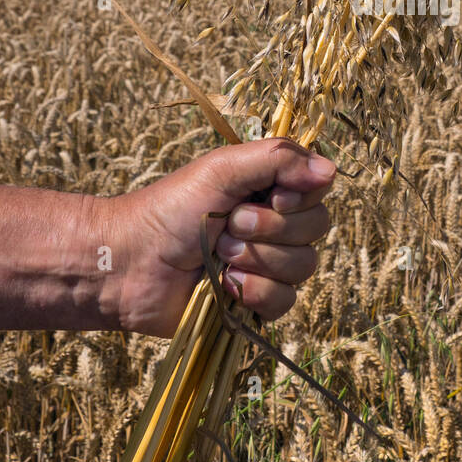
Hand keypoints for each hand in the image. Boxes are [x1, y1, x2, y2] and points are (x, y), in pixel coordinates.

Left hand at [103, 139, 336, 336]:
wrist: (130, 263)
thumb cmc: (170, 209)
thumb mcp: (222, 169)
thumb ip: (277, 159)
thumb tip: (331, 170)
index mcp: (269, 189)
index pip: (318, 190)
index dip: (298, 197)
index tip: (268, 195)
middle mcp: (275, 225)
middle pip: (316, 228)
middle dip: (272, 228)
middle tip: (231, 225)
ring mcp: (268, 266)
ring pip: (304, 266)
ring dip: (258, 260)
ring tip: (220, 255)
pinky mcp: (256, 303)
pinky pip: (285, 301)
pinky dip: (254, 292)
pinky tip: (225, 287)